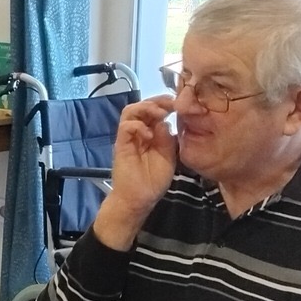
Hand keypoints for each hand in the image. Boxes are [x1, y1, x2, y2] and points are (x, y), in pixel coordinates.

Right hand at [90, 95, 178, 249]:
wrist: (139, 198)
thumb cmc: (154, 180)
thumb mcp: (169, 156)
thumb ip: (168, 138)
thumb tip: (166, 122)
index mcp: (151, 132)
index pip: (155, 110)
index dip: (166, 103)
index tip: (180, 104)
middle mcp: (139, 131)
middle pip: (142, 105)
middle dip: (157, 101)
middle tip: (171, 103)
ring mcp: (128, 137)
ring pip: (130, 111)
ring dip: (145, 108)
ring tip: (159, 113)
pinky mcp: (121, 145)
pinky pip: (125, 127)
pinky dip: (137, 126)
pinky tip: (148, 135)